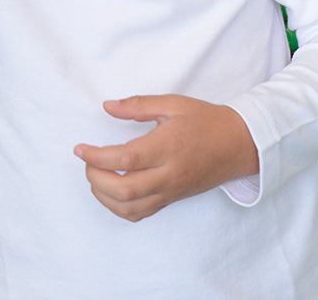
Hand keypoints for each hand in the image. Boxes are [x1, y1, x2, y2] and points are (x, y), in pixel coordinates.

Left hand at [73, 95, 258, 221]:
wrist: (239, 145)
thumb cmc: (205, 121)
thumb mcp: (172, 103)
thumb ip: (136, 105)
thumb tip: (107, 107)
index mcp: (167, 148)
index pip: (126, 159)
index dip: (97, 156)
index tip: (79, 148)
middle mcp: (168, 174)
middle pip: (125, 189)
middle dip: (96, 177)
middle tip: (85, 160)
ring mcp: (170, 191)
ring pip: (130, 207)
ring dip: (104, 195)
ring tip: (94, 174)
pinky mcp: (172, 199)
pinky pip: (141, 213)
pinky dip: (119, 207)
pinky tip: (110, 190)